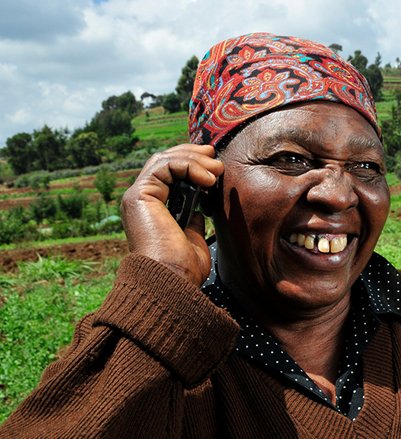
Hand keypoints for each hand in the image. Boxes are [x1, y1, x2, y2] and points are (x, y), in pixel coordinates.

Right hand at [120, 144, 223, 285]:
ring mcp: (138, 196)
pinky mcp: (138, 195)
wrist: (171, 280)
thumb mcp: (193, 239)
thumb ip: (193, 222)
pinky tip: (208, 180)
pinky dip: (188, 167)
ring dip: (194, 159)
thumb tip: (199, 210)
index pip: (169, 174)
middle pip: (164, 161)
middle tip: (215, 157)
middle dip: (193, 155)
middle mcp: (143, 200)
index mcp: (153, 209)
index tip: (216, 167)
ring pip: (163, 160)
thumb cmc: (183, 269)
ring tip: (217, 169)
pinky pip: (163, 166)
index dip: (192, 164)